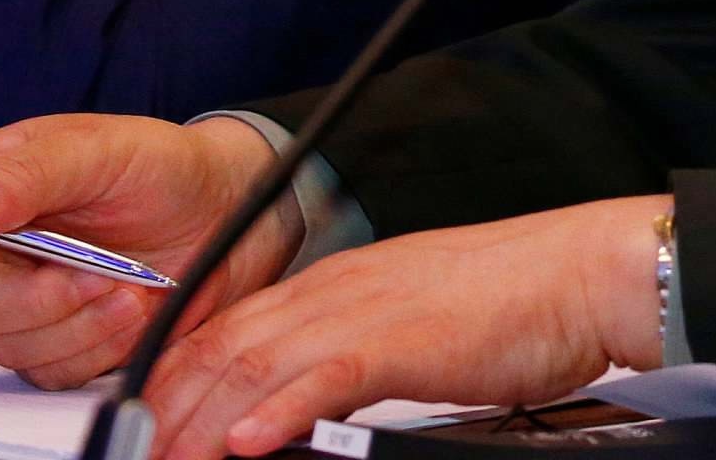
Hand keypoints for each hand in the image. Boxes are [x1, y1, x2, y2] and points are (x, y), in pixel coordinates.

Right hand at [0, 115, 302, 388]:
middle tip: (84, 266)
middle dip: (27, 292)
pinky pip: (52, 370)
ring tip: (123, 280)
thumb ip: (28, 171)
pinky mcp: (62, 342)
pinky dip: (97, 342)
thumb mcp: (97, 148)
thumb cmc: (157, 164)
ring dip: (72, 317)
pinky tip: (132, 304)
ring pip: (5, 344)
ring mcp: (23, 303)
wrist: (223, 208)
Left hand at [144, 196, 670, 458]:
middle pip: (224, 348)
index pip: (227, 330)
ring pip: (258, 363)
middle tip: (135, 454)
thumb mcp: (408, 323)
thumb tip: (301, 403)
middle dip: (168, 408)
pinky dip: (281, 409)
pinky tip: (247, 442)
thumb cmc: (509, 304)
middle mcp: (337, 290)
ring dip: (202, 421)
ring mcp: (367, 311)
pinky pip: (327, 375)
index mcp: (335, 284)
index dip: (172, 381)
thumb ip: (349, 354)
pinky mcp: (406, 340)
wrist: (579, 273)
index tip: (140, 426)